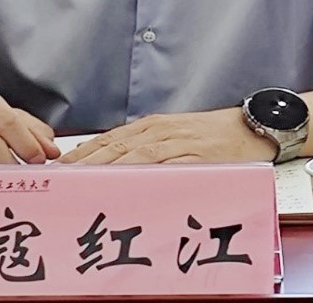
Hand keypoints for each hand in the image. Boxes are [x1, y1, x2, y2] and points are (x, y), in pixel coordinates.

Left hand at [56, 108, 276, 164]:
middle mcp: (162, 131)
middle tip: (63, 179)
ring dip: (110, 169)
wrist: (252, 127)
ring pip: (137, 156)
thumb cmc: (212, 136)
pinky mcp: (197, 157)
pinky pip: (168, 168)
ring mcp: (179, 143)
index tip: (61, 167)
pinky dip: (148, 176)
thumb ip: (147, 147)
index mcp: (153, 126)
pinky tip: (131, 187)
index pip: (110, 138)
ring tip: (86, 184)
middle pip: (117, 147)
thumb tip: (114, 164)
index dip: (84, 152)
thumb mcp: (175, 134)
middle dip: (87, 163)